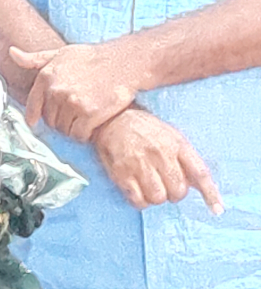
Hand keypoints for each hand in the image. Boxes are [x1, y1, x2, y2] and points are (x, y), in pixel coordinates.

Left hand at [11, 42, 142, 141]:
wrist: (122, 62)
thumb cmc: (91, 58)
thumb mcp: (59, 53)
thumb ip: (34, 58)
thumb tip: (12, 52)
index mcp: (46, 76)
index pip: (32, 106)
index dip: (35, 117)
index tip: (36, 123)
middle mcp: (57, 90)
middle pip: (50, 120)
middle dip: (59, 120)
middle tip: (71, 116)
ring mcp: (73, 103)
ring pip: (64, 129)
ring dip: (72, 128)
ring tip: (82, 119)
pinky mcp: (90, 114)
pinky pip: (79, 135)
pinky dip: (84, 135)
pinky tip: (90, 126)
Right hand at [92, 108, 223, 213]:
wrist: (111, 118)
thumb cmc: (143, 128)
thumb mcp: (170, 135)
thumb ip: (185, 159)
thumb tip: (200, 185)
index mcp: (175, 143)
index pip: (199, 172)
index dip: (210, 194)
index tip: (217, 209)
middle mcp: (159, 154)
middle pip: (178, 191)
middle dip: (173, 192)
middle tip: (164, 183)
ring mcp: (139, 164)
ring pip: (158, 198)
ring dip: (155, 196)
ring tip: (148, 184)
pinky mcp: (121, 173)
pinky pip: (139, 201)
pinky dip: (140, 200)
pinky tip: (137, 190)